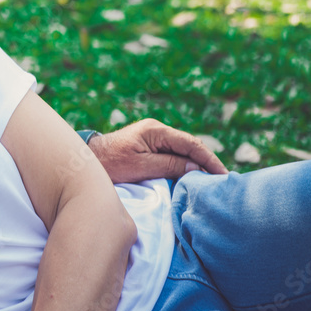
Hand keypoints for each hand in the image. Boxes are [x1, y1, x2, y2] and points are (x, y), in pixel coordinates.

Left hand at [88, 118, 228, 183]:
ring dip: (197, 163)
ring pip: (182, 150)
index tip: (223, 175)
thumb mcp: (141, 166)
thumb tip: (195, 166)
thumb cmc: (111, 163)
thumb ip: (169, 165)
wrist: (86, 160)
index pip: (191, 144)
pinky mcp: (148, 146)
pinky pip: (173, 154)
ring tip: (213, 180)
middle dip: (207, 161)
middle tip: (223, 180)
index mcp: (156, 131)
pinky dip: (185, 163)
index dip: (209, 159)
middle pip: (189, 145)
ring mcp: (152, 137)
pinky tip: (193, 174)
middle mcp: (156, 130)